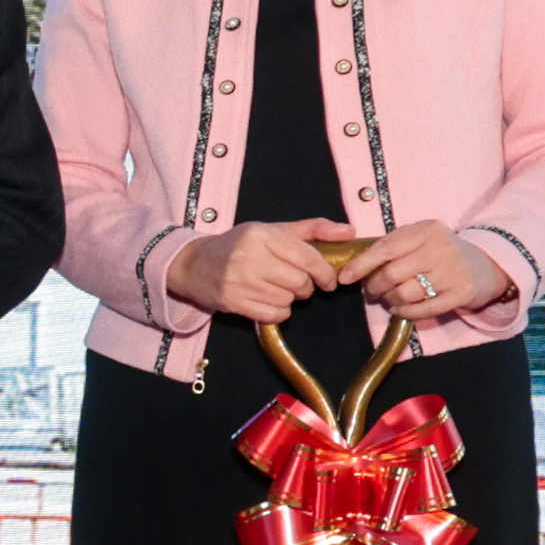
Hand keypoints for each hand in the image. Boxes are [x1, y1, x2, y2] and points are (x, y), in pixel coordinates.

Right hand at [167, 218, 363, 323]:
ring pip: (287, 300)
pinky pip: (273, 314)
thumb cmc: (239, 245)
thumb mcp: (273, 230)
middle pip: (299, 282)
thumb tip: (349, 232)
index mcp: (262, 235)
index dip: (325, 273)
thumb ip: (313, 229)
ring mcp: (239, 281)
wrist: (194, 264)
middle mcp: (249, 257)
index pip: (307, 258)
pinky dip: (278, 312)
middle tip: (300, 284)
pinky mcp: (232, 302)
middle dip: (307, 287)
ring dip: (291, 298)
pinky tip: (269, 301)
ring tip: (279, 289)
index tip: (329, 280)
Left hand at [356, 220, 507, 322]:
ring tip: (390, 299)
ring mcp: (452, 272)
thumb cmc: (442, 252)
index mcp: (427, 230)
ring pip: (406, 294)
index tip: (346, 277)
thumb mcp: (420, 238)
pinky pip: (423, 310)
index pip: (386, 248)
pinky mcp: (461, 294)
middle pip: (392, 274)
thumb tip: (356, 265)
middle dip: (376, 286)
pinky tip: (401, 310)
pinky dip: (405, 313)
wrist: (486, 265)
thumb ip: (393, 246)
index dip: (361, 265)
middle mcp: (440, 248)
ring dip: (391, 300)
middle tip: (372, 291)